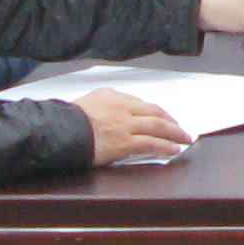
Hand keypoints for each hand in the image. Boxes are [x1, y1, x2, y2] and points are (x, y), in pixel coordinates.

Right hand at [74, 89, 191, 165]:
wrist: (58, 131)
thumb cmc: (68, 121)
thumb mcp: (88, 103)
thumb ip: (105, 106)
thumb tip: (118, 115)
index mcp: (112, 96)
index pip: (141, 103)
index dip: (156, 112)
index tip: (164, 118)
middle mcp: (122, 107)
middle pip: (155, 112)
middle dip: (171, 121)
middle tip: (182, 128)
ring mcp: (125, 125)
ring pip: (158, 127)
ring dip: (175, 133)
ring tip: (185, 139)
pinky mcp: (124, 142)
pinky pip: (151, 143)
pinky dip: (165, 146)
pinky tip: (174, 149)